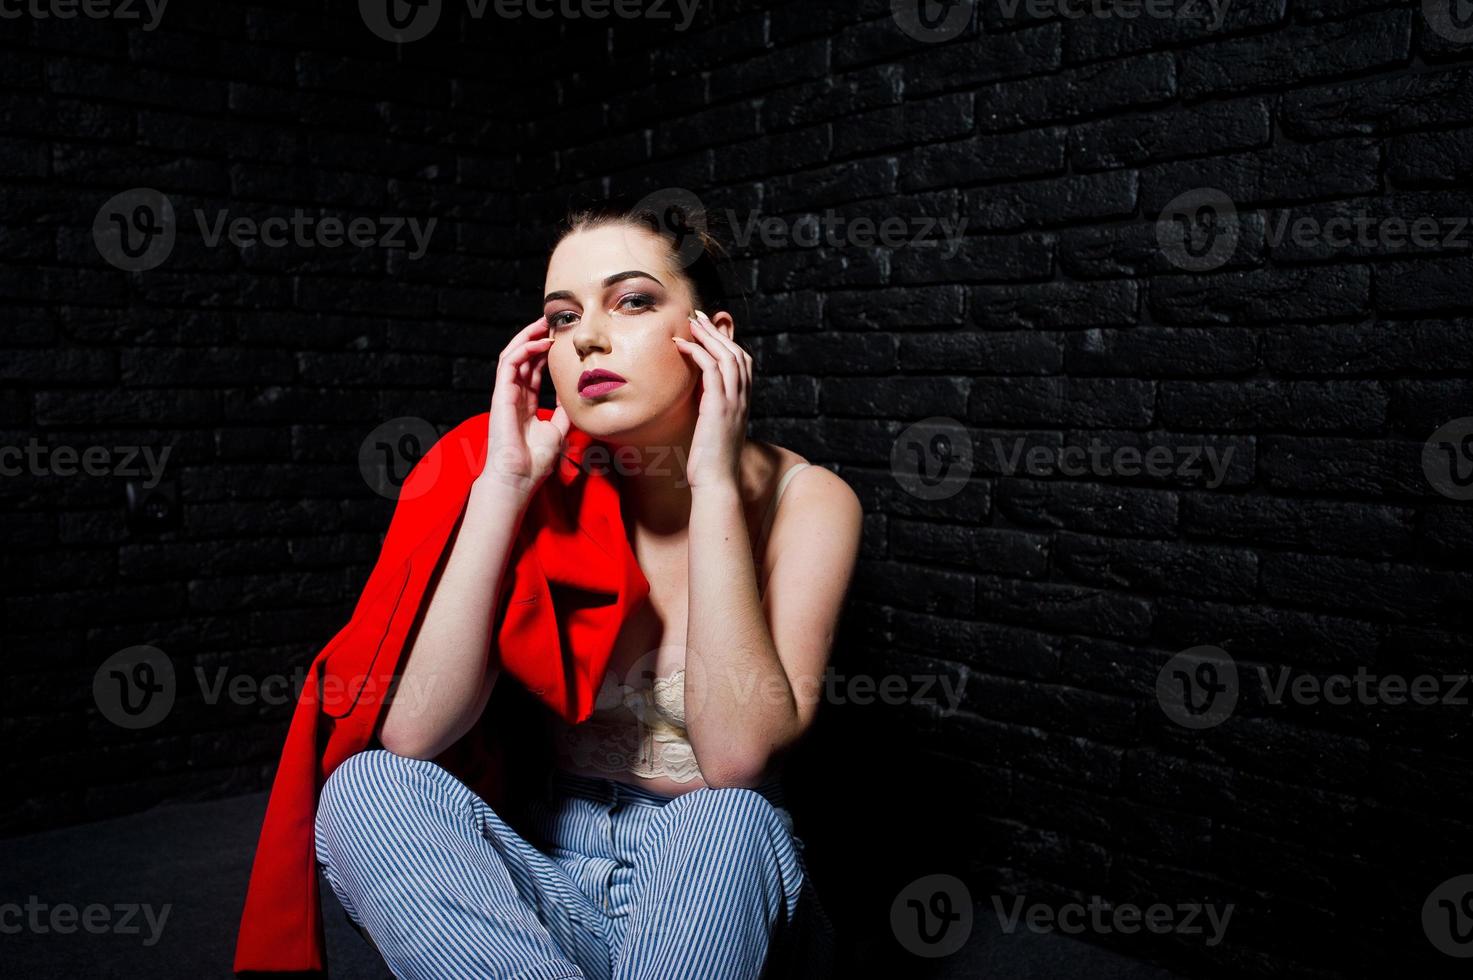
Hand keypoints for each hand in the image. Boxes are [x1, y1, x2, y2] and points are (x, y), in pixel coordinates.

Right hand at [481, 315, 570, 497]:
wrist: (519, 477)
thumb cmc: (535, 460)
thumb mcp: (558, 430)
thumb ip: (563, 411)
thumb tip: (576, 394)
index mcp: (525, 404)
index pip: (533, 370)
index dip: (545, 353)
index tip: (561, 340)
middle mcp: (514, 396)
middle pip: (523, 358)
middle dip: (537, 338)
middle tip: (553, 322)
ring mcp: (505, 394)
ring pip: (513, 355)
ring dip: (528, 337)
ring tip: (544, 324)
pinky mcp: (500, 394)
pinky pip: (509, 364)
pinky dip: (524, 349)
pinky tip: (541, 343)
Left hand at [672, 309, 748, 490]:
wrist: (717, 482)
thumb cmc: (711, 461)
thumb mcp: (713, 428)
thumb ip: (710, 408)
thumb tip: (697, 396)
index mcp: (743, 403)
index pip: (743, 362)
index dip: (728, 342)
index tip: (709, 329)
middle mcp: (743, 399)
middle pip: (736, 353)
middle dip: (717, 332)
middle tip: (698, 316)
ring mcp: (734, 402)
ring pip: (726, 356)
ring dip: (708, 336)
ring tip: (690, 323)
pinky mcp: (719, 407)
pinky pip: (711, 370)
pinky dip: (698, 352)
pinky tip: (682, 344)